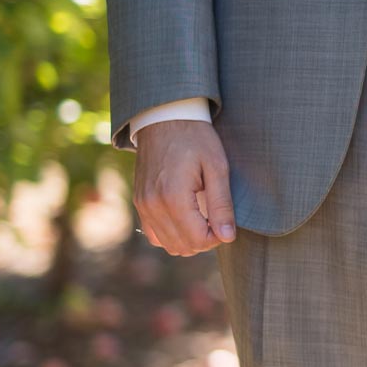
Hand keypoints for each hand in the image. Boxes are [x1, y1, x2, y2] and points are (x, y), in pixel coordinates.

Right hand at [132, 119, 235, 256]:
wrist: (165, 118)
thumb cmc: (196, 139)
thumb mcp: (217, 167)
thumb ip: (221, 205)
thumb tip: (227, 237)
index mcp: (173, 197)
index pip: (198, 240)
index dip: (217, 238)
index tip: (226, 221)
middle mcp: (152, 205)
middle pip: (182, 247)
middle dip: (204, 240)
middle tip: (217, 219)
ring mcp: (142, 205)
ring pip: (167, 244)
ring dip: (188, 239)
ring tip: (203, 218)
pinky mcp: (139, 202)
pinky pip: (154, 234)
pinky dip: (171, 234)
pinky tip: (187, 218)